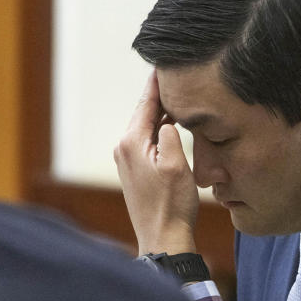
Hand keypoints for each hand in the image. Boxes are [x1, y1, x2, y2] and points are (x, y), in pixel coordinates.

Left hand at [114, 71, 198, 254]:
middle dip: (160, 94)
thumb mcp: (177, 165)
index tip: (164, 63)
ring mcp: (126, 160)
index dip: (158, 83)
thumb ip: (170, 133)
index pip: (146, 103)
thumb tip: (167, 117)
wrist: (163, 238)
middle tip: (174, 73)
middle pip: (144, 112)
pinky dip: (159, 128)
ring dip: (161, 112)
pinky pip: (147, 140)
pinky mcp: (134, 171)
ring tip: (177, 93)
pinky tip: (173, 124)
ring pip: (146, 126)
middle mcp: (123, 148)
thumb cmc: (173, 205)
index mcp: (132, 143)